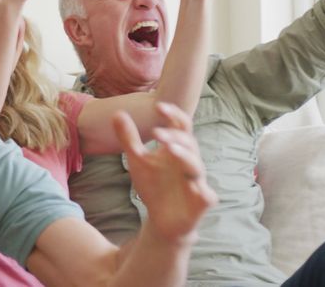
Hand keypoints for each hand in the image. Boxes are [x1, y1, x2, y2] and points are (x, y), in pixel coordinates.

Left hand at [116, 102, 216, 242]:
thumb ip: (129, 137)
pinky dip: (203, 192)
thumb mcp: (137, 160)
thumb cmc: (154, 185)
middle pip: (189, 143)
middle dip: (174, 137)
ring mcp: (197, 181)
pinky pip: (207, 196)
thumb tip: (117, 112)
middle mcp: (189, 162)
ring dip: (185, 156)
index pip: (180, 126)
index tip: (158, 106)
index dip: (173, 115)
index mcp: (176, 149)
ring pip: (196, 166)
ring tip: (170, 150)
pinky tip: (198, 189)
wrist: (161, 219)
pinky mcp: (202, 202)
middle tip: (156, 133)